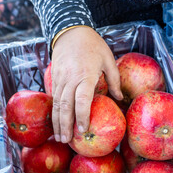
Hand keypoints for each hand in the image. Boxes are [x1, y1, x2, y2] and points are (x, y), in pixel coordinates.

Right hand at [51, 26, 122, 142]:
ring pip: (57, 104)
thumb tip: (119, 98)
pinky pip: (53, 97)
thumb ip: (114, 80)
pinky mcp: (54, 78)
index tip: (83, 130)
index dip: (82, 117)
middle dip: (66, 125)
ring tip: (60, 136)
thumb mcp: (108, 59)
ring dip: (57, 122)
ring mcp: (60, 78)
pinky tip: (56, 122)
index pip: (82, 101)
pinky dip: (54, 111)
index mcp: (86, 75)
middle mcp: (70, 79)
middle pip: (65, 106)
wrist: (71, 32)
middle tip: (67, 141)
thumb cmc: (93, 45)